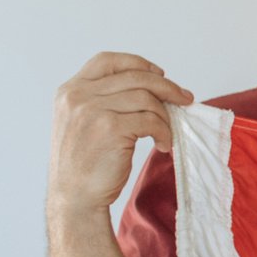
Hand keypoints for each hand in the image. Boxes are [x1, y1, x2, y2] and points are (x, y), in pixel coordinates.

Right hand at [48, 53, 192, 217]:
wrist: (74, 196)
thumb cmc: (86, 162)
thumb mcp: (84, 121)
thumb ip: (105, 100)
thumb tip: (154, 87)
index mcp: (70, 90)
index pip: (107, 60)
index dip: (138, 63)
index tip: (160, 73)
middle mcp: (78, 95)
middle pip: (136, 77)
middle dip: (167, 87)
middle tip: (185, 99)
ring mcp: (92, 110)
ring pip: (147, 99)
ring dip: (165, 117)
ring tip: (166, 134)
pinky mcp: (110, 127)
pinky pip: (151, 120)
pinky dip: (164, 132)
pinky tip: (163, 144)